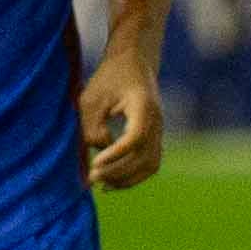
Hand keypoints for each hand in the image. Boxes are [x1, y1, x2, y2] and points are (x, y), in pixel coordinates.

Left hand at [77, 48, 166, 190]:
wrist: (134, 64)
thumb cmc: (109, 78)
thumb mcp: (92, 98)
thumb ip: (92, 126)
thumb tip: (100, 151)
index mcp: (143, 107)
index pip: (135, 138)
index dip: (115, 154)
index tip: (94, 163)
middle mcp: (157, 122)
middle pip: (144, 156)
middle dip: (118, 172)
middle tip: (91, 178)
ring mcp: (159, 132)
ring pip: (150, 165)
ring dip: (128, 178)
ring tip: (103, 185)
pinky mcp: (155, 138)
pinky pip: (150, 164)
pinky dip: (134, 176)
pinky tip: (112, 182)